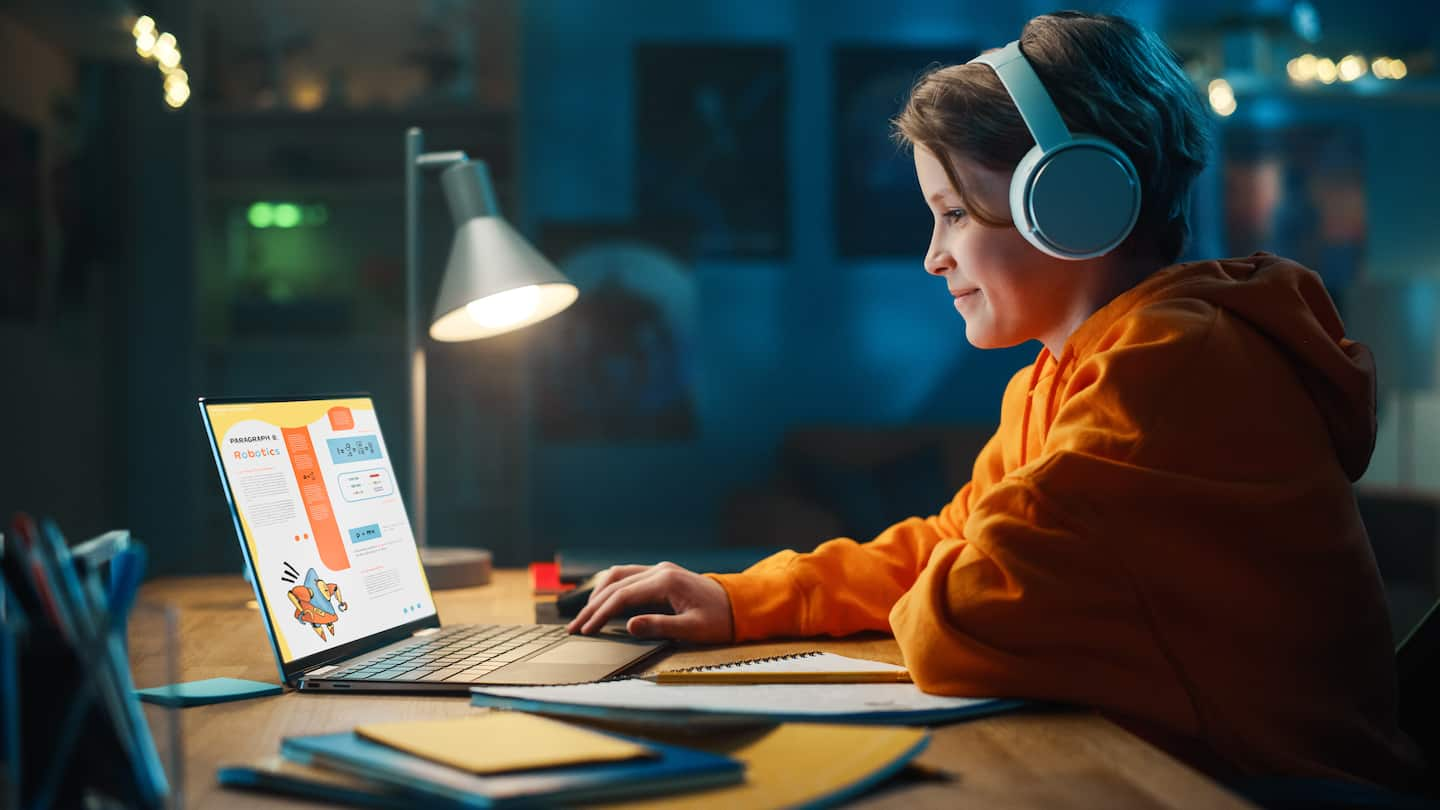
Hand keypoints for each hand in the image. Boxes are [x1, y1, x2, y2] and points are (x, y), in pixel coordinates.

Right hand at [565, 562, 733, 642]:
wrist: (740, 606)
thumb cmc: (719, 620)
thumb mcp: (692, 629)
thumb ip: (660, 626)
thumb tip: (630, 626)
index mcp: (666, 581)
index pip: (622, 596)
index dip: (600, 613)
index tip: (586, 630)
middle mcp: (660, 571)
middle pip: (615, 584)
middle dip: (593, 606)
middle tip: (576, 627)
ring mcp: (660, 570)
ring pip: (619, 575)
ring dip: (599, 594)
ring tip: (585, 615)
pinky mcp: (661, 575)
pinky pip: (629, 576)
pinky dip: (611, 587)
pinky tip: (603, 600)